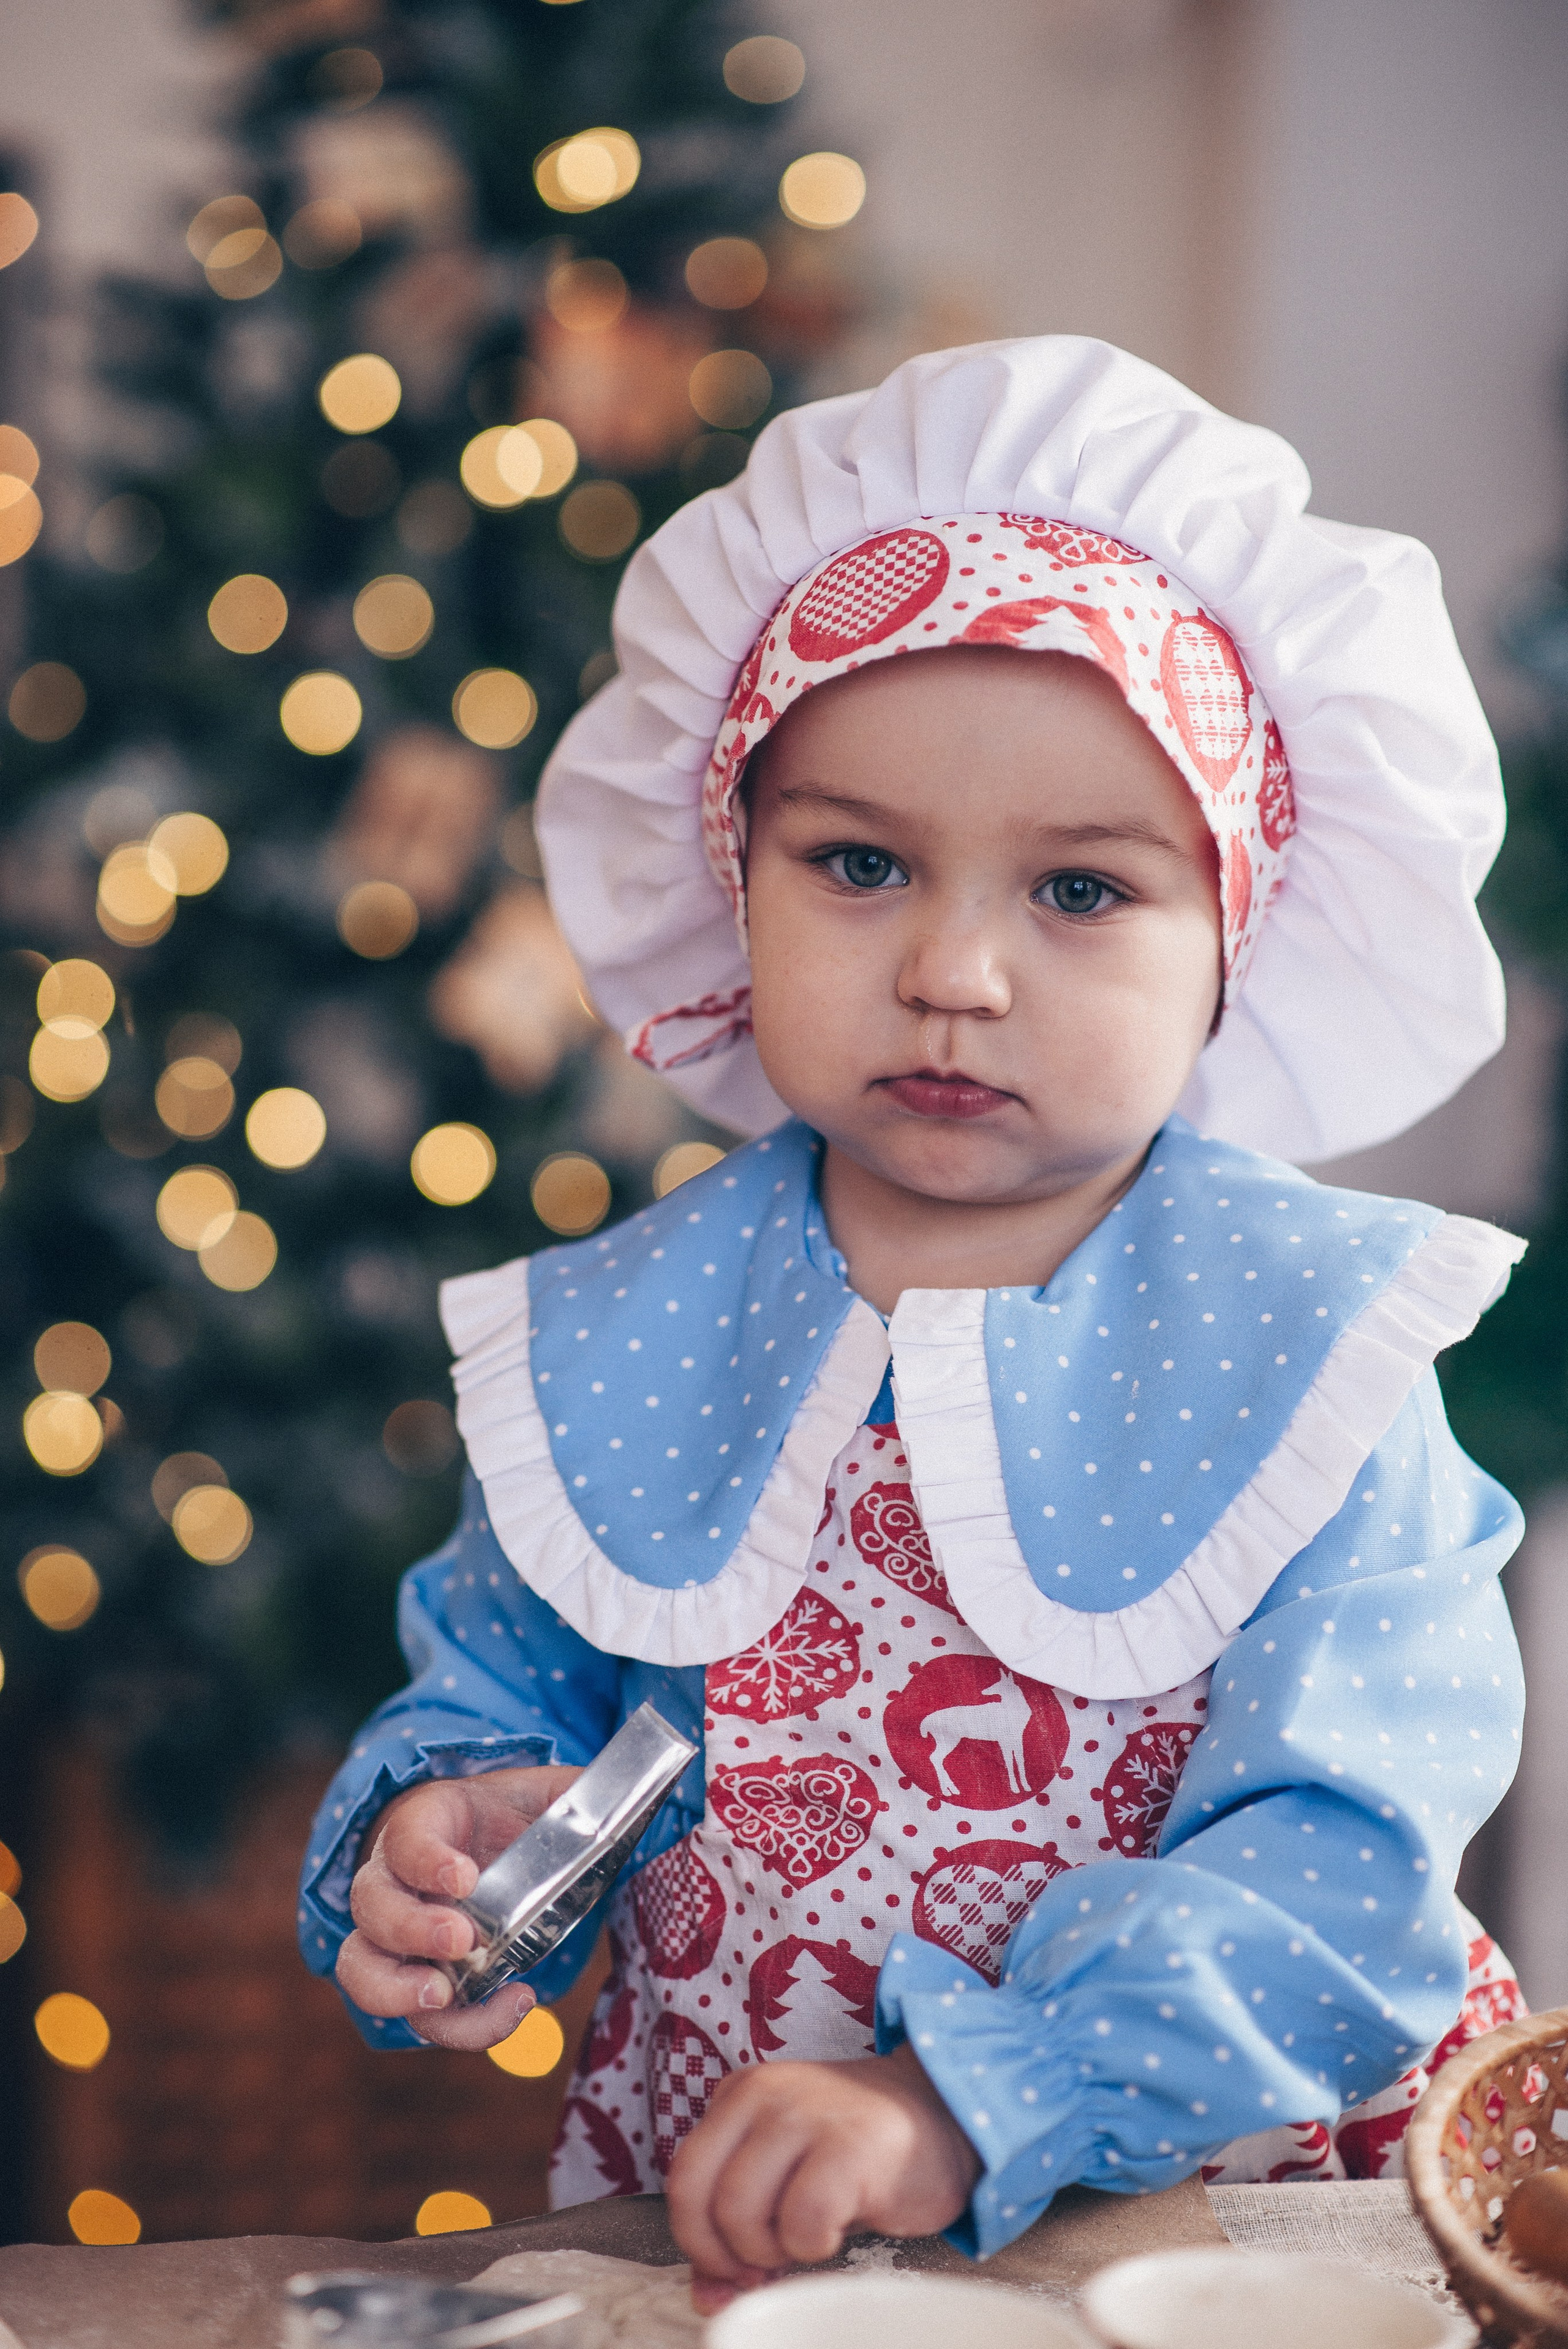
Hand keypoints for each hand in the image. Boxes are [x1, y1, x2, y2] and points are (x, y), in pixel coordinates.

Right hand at [335, 1764, 581, 2050]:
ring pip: (361, 1969)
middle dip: (411, 1928)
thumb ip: (580, 1796)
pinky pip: (417, 2014)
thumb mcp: (548, 1794)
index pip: (405, 1836)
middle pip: (371, 1905)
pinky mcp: (420, 1981)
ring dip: (395, 1991)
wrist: (493, 1846)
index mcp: (424, 1823)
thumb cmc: (516, 1818)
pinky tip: (514, 2005)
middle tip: (463, 1940)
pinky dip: (458, 2024)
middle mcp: (394, 1879)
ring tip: (445, 1996)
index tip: (465, 1876)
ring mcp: (396, 1937)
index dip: (426, 1859)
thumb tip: (626, 1801)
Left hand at [665, 2042, 981, 2311]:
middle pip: (702, 2198)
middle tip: (772, 2258)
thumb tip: (707, 2298)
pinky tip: (838, 2228)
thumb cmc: (859, 2155)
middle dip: (730, 2253)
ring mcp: (806, 2113)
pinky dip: (812, 2244)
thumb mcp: (786, 2178)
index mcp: (739, 2096)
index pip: (684, 2180)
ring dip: (772, 2249)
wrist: (944, 2117)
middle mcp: (764, 2094)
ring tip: (808, 2235)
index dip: (701, 2241)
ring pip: (740, 2210)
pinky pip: (802, 2218)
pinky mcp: (850, 2143)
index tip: (737, 2264)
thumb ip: (740, 2230)